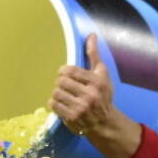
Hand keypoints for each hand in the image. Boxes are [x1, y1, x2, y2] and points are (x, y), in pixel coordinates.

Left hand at [48, 34, 140, 157]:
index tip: (65, 74)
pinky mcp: (72, 118)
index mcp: (97, 82)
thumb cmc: (102, 94)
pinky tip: (62, 104)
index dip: (63, 71)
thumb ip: (94, 55)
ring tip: (65, 95)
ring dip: (57, 93)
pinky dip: (54, 103)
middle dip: (61, 83)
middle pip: (61, 81)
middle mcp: (89, 95)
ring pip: (55, 93)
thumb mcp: (102, 74)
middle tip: (66, 86)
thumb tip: (91, 35)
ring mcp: (80, 107)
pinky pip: (53, 105)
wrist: (104, 122)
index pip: (70, 70)